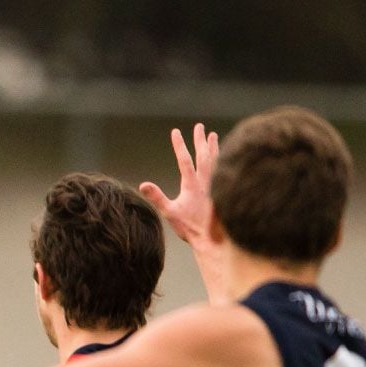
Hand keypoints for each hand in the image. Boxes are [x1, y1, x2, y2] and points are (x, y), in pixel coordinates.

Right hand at [137, 124, 222, 247]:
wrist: (212, 239)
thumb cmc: (190, 228)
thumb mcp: (170, 212)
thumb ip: (157, 197)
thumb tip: (143, 184)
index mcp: (192, 185)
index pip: (184, 160)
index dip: (179, 145)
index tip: (175, 132)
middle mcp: (205, 182)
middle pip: (203, 156)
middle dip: (200, 140)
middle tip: (199, 126)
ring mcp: (214, 186)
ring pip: (215, 161)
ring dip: (213, 147)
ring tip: (213, 135)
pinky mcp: (220, 192)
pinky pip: (222, 171)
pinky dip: (222, 161)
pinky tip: (222, 159)